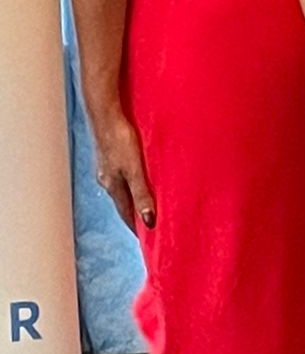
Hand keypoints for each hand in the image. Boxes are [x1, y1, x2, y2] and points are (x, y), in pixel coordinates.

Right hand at [91, 110, 154, 230]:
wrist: (105, 114)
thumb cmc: (120, 140)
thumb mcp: (134, 169)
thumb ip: (142, 194)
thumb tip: (148, 221)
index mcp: (112, 186)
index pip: (126, 213)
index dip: (136, 226)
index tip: (146, 238)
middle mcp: (107, 179)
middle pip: (123, 202)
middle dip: (135, 214)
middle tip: (148, 225)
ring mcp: (107, 167)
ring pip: (121, 188)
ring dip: (132, 198)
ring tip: (144, 205)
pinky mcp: (109, 155)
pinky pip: (121, 175)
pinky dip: (130, 183)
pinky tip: (135, 178)